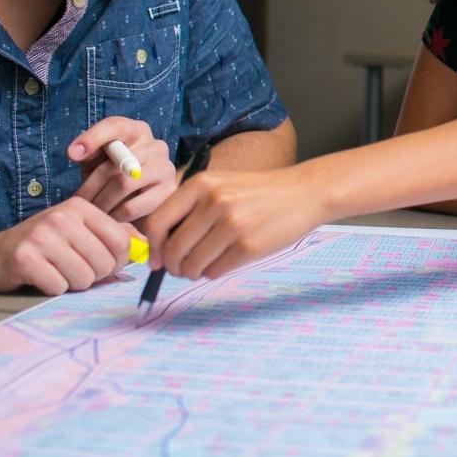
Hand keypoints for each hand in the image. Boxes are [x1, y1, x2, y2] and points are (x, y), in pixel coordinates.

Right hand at [0, 196, 136, 295]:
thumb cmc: (41, 246)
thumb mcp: (76, 231)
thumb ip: (110, 235)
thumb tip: (144, 245)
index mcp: (80, 207)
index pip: (122, 241)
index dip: (116, 261)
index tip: (101, 263)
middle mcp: (62, 217)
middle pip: (104, 263)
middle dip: (92, 275)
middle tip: (71, 268)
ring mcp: (42, 237)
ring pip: (84, 278)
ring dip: (72, 283)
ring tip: (55, 271)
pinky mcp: (25, 259)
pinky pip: (59, 287)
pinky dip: (52, 289)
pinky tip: (40, 277)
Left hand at [69, 117, 176, 223]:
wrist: (136, 201)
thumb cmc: (110, 176)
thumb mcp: (96, 160)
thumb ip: (87, 151)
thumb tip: (75, 152)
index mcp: (137, 130)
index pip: (116, 126)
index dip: (93, 138)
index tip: (72, 155)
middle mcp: (157, 146)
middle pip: (116, 163)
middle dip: (91, 186)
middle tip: (77, 202)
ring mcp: (166, 169)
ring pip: (125, 184)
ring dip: (102, 202)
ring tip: (91, 211)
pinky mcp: (170, 192)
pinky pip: (134, 206)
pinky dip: (115, 216)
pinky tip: (108, 218)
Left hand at [143, 163, 326, 279]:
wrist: (304, 192)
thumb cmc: (258, 193)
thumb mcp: (221, 186)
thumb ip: (191, 209)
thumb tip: (161, 248)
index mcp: (201, 184)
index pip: (157, 223)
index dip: (152, 247)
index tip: (157, 260)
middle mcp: (214, 202)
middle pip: (173, 249)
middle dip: (173, 266)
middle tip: (180, 269)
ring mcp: (233, 224)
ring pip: (192, 264)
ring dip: (192, 272)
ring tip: (203, 265)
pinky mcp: (249, 246)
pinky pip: (215, 271)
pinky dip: (213, 272)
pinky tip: (224, 262)